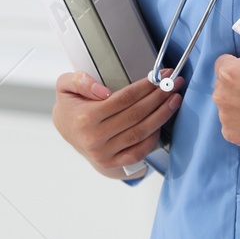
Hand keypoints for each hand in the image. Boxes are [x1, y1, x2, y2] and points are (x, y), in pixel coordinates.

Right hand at [52, 68, 180, 177]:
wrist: (65, 131)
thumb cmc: (70, 105)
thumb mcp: (65, 86)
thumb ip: (80, 81)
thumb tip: (103, 91)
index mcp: (85, 118)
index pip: (124, 99)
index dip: (145, 86)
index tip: (160, 75)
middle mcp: (95, 138)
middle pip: (136, 114)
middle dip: (159, 97)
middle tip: (173, 84)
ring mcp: (104, 154)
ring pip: (140, 132)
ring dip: (162, 115)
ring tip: (174, 100)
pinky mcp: (112, 163)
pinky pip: (139, 151)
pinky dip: (153, 137)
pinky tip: (162, 122)